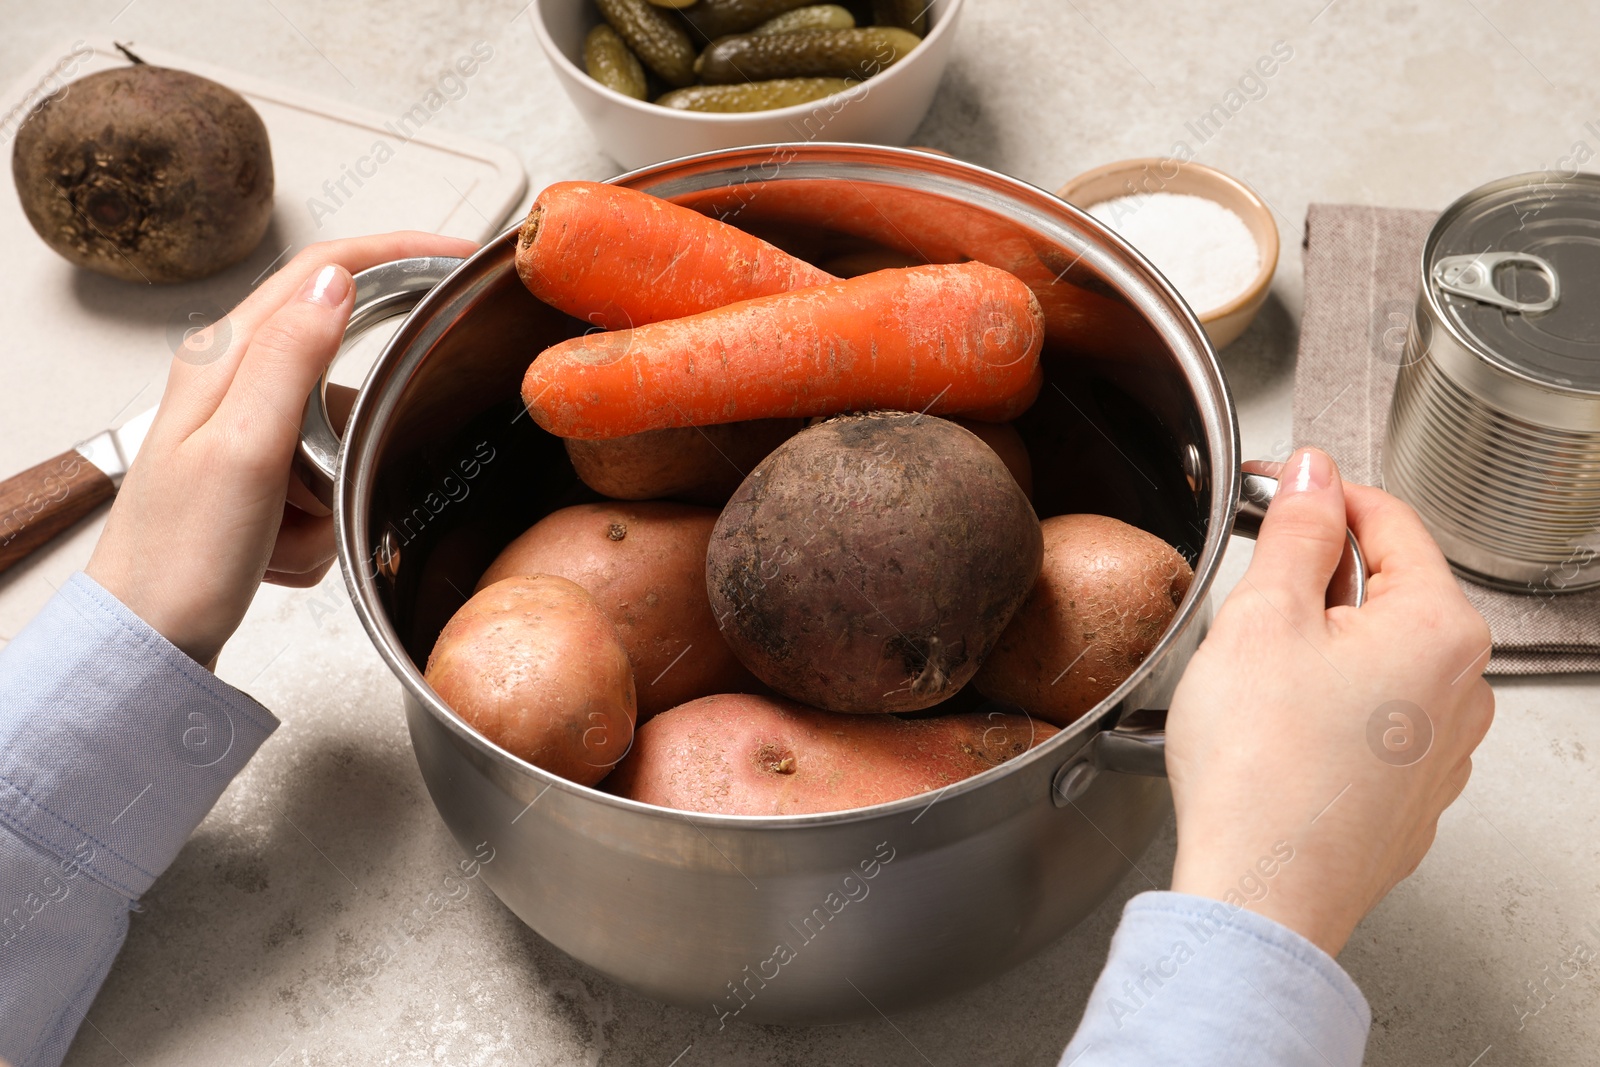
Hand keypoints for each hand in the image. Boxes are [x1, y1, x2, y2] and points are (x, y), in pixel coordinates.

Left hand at [86, 232, 477, 666]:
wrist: (147, 639)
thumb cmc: (178, 557)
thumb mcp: (245, 449)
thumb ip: (290, 358)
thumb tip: (336, 279)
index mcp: (223, 358)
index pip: (321, 270)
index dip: (395, 251)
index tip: (457, 255)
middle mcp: (232, 383)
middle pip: (342, 370)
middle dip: (356, 436)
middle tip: (331, 486)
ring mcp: (245, 431)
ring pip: (340, 436)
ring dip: (332, 492)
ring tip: (286, 531)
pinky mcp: (258, 476)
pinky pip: (327, 482)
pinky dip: (320, 521)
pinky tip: (280, 546)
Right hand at [1165, 447, 1493, 955]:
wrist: (1261, 894)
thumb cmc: (1262, 771)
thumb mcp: (1262, 616)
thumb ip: (1296, 531)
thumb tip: (1313, 475)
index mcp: (1440, 629)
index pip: (1390, 521)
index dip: (1321, 493)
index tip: (1275, 489)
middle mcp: (1463, 691)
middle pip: (1388, 592)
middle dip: (1316, 580)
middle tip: (1246, 597)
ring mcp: (1441, 753)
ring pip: (1378, 661)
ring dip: (1319, 648)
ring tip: (1252, 677)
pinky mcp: (1408, 800)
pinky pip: (1371, 724)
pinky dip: (1325, 709)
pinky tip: (1273, 730)